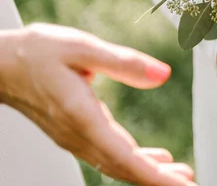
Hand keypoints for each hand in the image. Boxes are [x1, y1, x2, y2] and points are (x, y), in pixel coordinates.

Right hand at [0, 23, 196, 185]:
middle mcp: (78, 134)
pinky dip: (134, 161)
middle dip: (158, 181)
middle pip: (123, 168)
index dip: (155, 177)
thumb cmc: (34, 52)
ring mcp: (75, 137)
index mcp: (82, 116)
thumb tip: (162, 74)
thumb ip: (124, 62)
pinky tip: (154, 159)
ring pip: (117, 164)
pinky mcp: (75, 133)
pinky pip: (109, 155)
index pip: (124, 157)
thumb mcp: (82, 47)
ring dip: (148, 173)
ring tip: (179, 175)